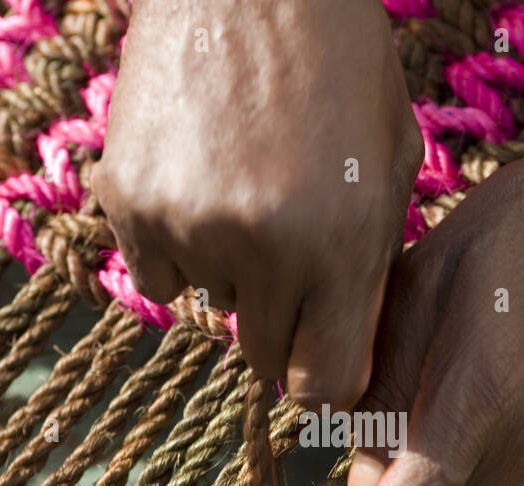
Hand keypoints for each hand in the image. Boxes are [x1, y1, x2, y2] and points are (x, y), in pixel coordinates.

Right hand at [93, 0, 422, 408]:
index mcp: (344, 245)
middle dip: (283, 326)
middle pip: (265, 358)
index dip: (324, 382)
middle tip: (290, 262)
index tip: (321, 361)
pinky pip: (156, 273)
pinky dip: (176, 246)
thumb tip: (345, 356)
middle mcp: (267, 250)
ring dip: (232, 273)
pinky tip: (200, 182)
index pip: (324, 385)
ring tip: (248, 190)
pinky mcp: (130, 199)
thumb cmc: (340, 62)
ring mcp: (191, 226)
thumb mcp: (392, 165)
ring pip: (212, 306)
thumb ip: (373, 268)